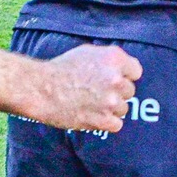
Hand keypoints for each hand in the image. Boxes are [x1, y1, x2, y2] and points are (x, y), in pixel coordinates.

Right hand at [19, 44, 141, 132]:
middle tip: (96, 92)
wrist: (40, 88)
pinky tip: (92, 115)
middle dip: (116, 93)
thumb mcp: (88, 52)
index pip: (136, 71)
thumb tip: (127, 68)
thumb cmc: (61, 68)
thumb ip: (110, 59)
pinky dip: (105, 123)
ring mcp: (110, 100)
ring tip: (90, 104)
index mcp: (114, 58)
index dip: (124, 76)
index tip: (111, 80)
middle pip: (130, 91)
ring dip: (110, 109)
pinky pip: (116, 124)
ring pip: (123, 109)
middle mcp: (116, 78)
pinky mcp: (103, 119)